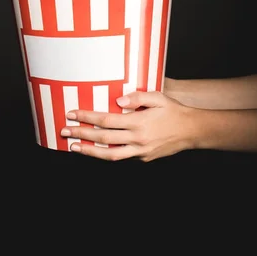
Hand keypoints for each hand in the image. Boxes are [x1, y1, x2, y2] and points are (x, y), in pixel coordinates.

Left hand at [60, 90, 198, 161]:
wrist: (192, 131)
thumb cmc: (173, 110)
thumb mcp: (158, 97)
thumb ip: (137, 97)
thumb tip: (117, 99)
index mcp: (139, 122)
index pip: (106, 120)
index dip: (87, 117)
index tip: (72, 114)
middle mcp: (137, 139)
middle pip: (102, 138)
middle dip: (81, 134)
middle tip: (64, 131)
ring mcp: (140, 151)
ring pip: (109, 155)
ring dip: (89, 152)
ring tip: (73, 147)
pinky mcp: (143, 158)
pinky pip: (121, 157)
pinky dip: (106, 154)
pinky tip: (95, 150)